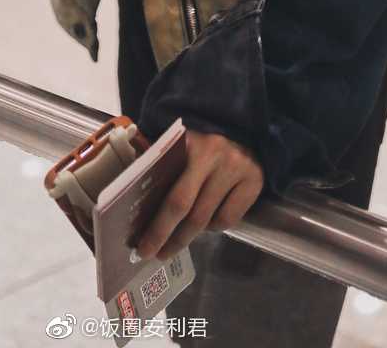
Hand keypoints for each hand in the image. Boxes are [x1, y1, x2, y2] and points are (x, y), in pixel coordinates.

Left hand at [134, 131, 263, 261]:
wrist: (245, 131)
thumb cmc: (203, 143)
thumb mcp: (180, 144)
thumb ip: (160, 163)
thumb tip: (132, 196)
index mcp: (187, 141)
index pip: (163, 183)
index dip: (152, 218)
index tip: (137, 241)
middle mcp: (212, 153)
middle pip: (182, 204)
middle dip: (164, 235)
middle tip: (150, 254)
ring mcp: (235, 168)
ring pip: (205, 218)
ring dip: (185, 238)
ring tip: (171, 248)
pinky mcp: (254, 182)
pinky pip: (227, 220)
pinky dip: (213, 228)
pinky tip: (205, 225)